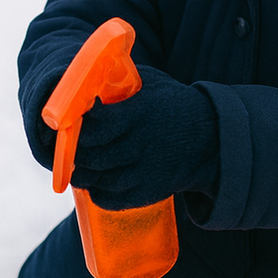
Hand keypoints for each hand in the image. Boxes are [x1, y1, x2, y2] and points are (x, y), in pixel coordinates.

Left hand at [70, 66, 218, 209]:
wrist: (211, 138)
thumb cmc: (173, 104)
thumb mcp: (151, 83)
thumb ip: (120, 82)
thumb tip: (85, 78)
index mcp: (138, 115)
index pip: (96, 124)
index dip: (78, 124)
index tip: (72, 120)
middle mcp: (139, 145)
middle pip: (91, 156)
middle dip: (74, 151)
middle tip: (67, 146)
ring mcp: (143, 171)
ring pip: (98, 180)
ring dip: (82, 174)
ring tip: (78, 164)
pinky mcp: (147, 192)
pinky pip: (111, 199)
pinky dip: (97, 193)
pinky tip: (94, 182)